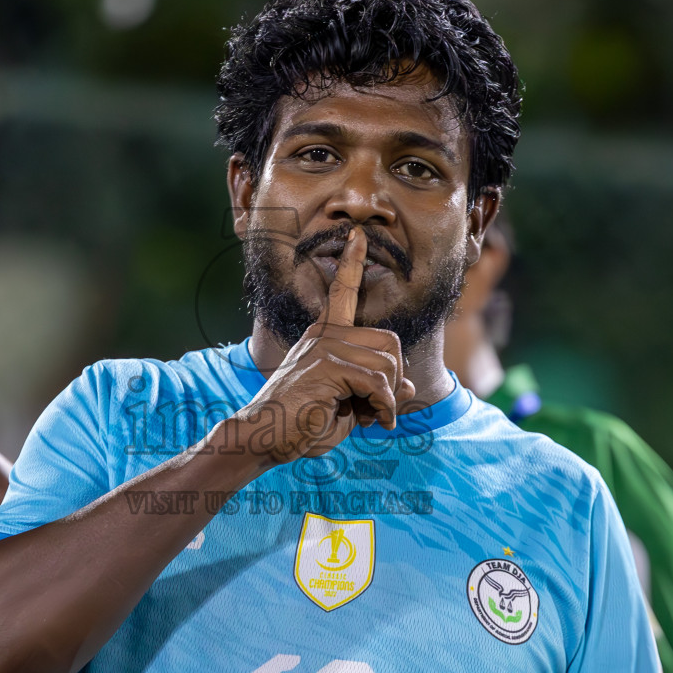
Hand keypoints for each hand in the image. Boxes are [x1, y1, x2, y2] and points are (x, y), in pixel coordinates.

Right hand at [233, 227, 415, 464]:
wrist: (264, 437)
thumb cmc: (301, 424)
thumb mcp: (347, 406)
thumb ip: (374, 391)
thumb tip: (408, 385)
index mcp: (323, 335)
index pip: (341, 291)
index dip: (351, 263)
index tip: (357, 236)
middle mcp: (324, 334)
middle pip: (389, 342)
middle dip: (394, 380)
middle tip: (378, 407)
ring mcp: (324, 346)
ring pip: (388, 365)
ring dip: (388, 399)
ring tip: (370, 417)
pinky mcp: (326, 365)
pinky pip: (378, 383)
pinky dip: (382, 407)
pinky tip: (370, 422)